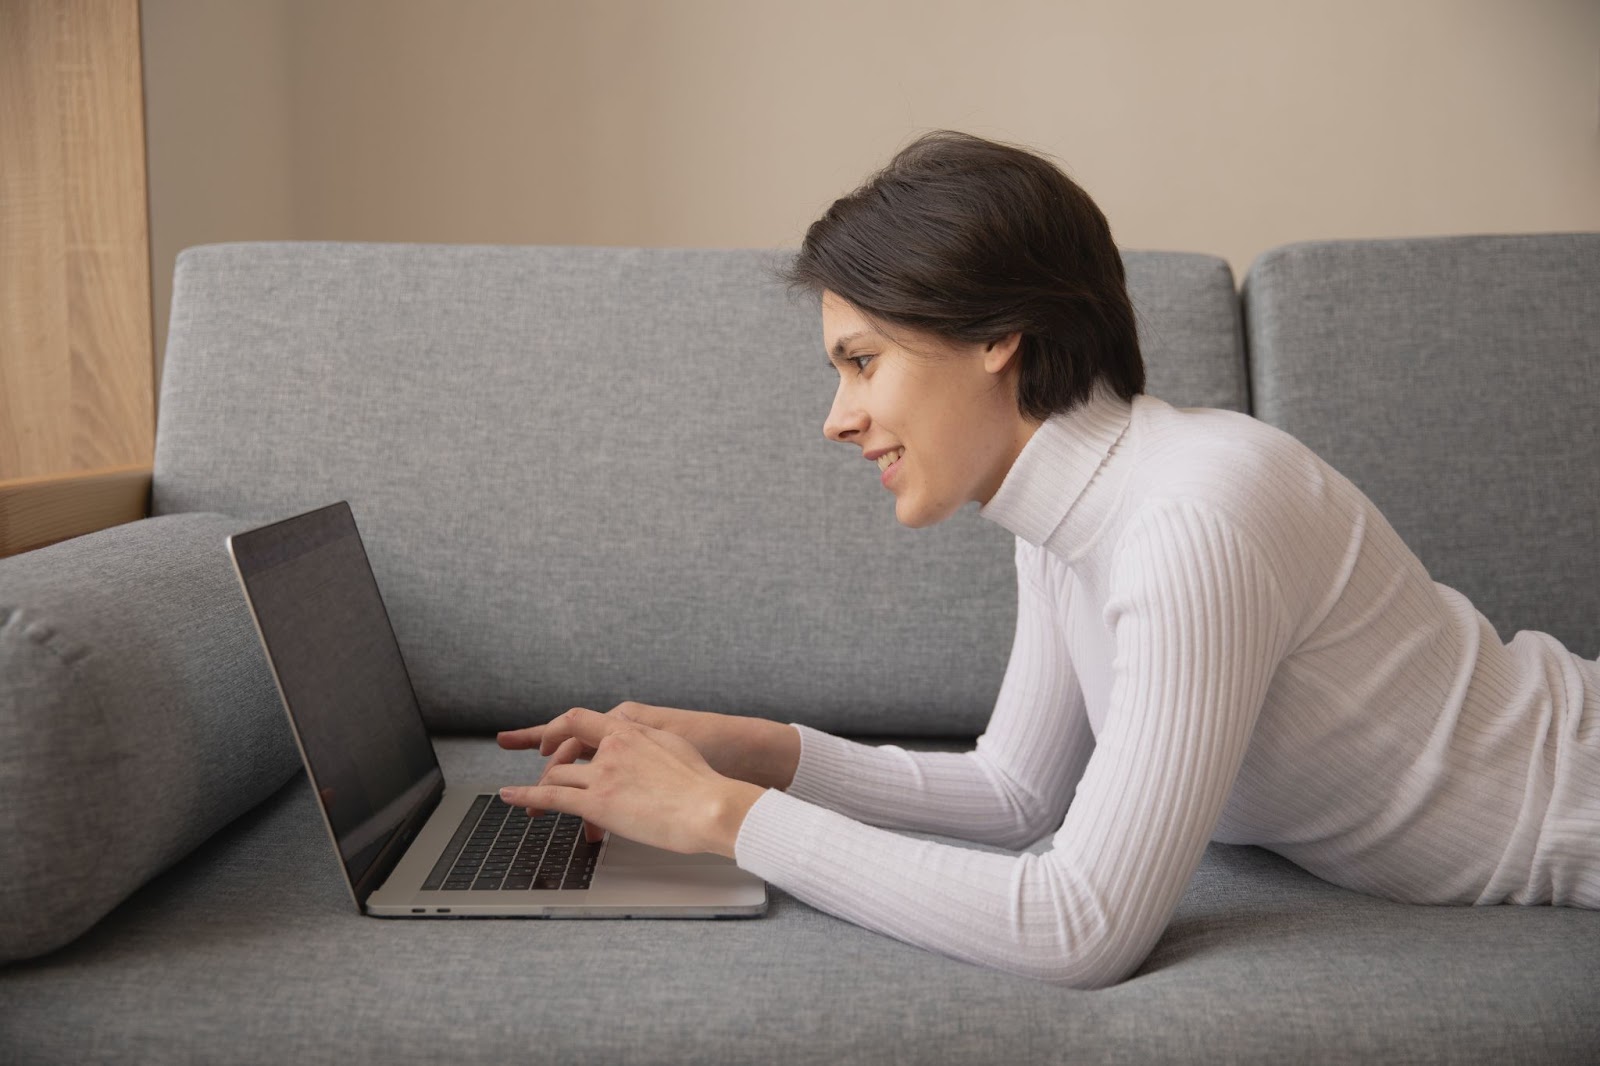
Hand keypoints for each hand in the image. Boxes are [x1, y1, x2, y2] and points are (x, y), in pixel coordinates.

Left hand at [497, 708, 764, 857]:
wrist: (710, 806)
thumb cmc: (702, 784)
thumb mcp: (673, 745)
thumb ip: (648, 743)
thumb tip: (642, 749)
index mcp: (629, 730)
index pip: (580, 719)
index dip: (558, 730)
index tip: (548, 741)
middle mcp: (612, 748)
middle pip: (564, 751)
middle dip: (550, 765)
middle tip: (543, 775)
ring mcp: (603, 775)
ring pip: (558, 775)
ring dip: (545, 789)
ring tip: (534, 803)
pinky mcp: (598, 803)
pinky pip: (552, 797)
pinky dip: (526, 797)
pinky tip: (512, 798)